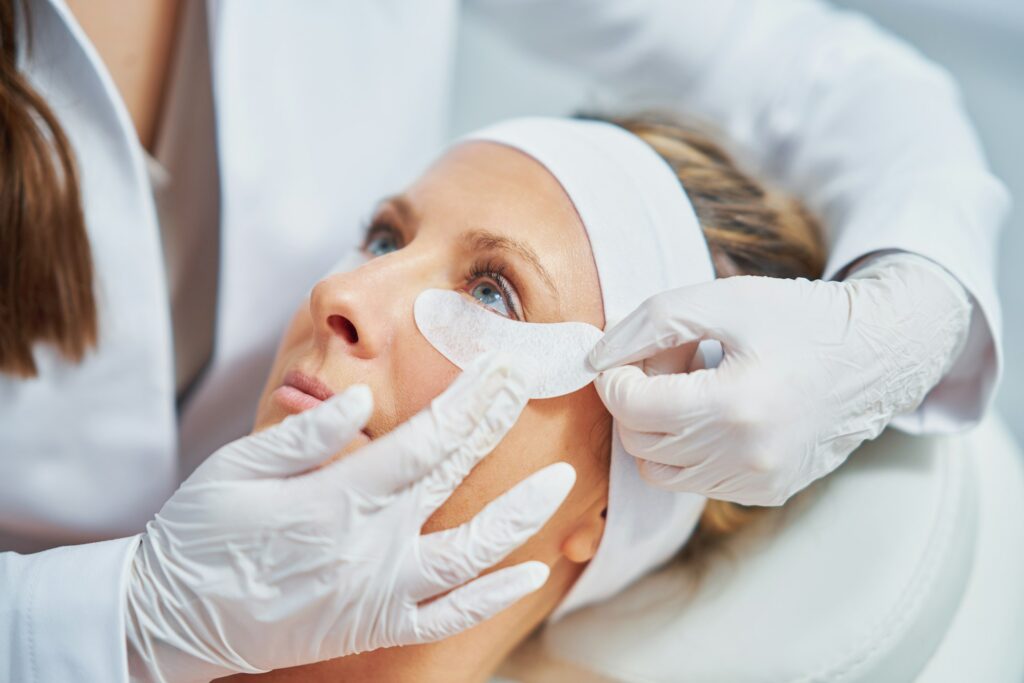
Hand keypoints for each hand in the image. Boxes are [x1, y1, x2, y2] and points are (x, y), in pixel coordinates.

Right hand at [126, 355, 574, 680]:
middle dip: (494, 425)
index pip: (425, 439)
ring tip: (561, 482)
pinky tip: (530, 572)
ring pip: (472, 553)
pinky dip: (493, 596)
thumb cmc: (199, 537)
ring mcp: (380, 590)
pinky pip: (450, 616)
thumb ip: (305, 438)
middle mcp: (371, 544)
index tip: (497, 366)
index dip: (468, 400)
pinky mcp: (377, 625)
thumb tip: (363, 402)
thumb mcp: (234, 471)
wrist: (172, 620)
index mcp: (337, 498)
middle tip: (526, 386)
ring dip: (521, 515)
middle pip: (453, 475)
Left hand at [588, 253, 969, 505]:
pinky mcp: (767, 493)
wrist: (877, 355)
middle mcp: (748, 457)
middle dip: (639, 397)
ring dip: (661, 426)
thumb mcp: (722, 299)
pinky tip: (722, 410)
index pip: (630, 408)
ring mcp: (759, 482)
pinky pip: (696, 481)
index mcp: (736, 405)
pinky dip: (690, 448)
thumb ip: (648, 322)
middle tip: (674, 360)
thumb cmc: (799, 318)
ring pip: (659, 470)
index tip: (634, 353)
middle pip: (639, 441)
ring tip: (697, 386)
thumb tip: (596, 360)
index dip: (616, 376)